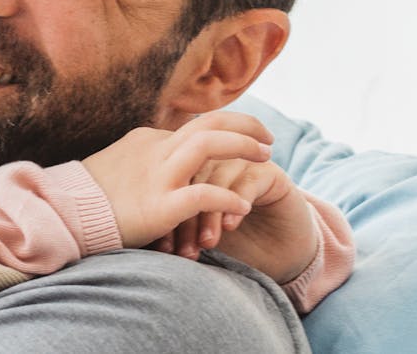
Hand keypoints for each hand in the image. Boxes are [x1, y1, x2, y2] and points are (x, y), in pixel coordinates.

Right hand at [81, 112, 273, 247]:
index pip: (195, 127)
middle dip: (246, 126)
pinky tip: (242, 206)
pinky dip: (227, 197)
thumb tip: (162, 162)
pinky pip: (203, 194)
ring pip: (209, 145)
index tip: (245, 142)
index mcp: (146, 140)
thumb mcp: (117, 165)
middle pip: (210, 123)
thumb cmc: (86, 196)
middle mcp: (155, 150)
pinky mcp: (159, 205)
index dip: (226, 132)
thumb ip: (143, 160)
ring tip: (267, 157)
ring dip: (243, 147)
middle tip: (268, 138)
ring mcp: (157, 176)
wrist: (60, 213)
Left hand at [155, 158, 317, 282]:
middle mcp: (213, 161)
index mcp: (188, 170)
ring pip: (216, 178)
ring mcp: (241, 163)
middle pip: (189, 175)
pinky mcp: (269, 173)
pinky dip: (235, 202)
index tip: (161, 247)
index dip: (162, 215)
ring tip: (206, 243)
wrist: (277, 255)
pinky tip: (230, 224)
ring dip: (208, 214)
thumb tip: (140, 242)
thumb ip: (168, 230)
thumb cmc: (227, 246)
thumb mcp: (194, 239)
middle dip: (184, 215)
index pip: (166, 183)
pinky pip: (246, 180)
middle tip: (181, 246)